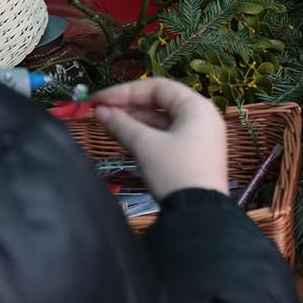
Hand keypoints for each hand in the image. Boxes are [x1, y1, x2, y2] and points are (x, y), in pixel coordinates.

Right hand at [91, 78, 227, 199]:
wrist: (199, 215)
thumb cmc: (174, 172)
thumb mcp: (145, 146)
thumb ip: (121, 124)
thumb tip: (100, 111)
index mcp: (197, 106)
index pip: (158, 87)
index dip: (126, 91)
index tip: (100, 99)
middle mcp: (203, 117)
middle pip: (160, 102)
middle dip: (129, 106)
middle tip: (100, 112)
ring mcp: (201, 137)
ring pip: (162, 121)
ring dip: (135, 121)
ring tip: (106, 124)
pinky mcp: (195, 155)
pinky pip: (167, 136)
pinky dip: (146, 135)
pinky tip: (124, 138)